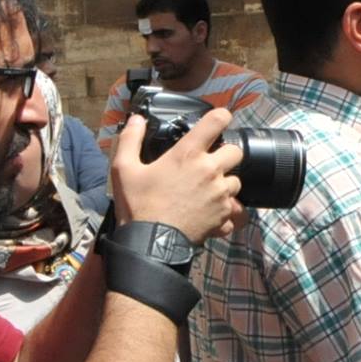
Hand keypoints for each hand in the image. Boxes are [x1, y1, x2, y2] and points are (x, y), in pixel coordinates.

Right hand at [108, 109, 244, 243]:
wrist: (148, 244)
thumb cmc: (137, 205)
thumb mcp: (124, 169)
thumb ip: (130, 139)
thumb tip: (137, 119)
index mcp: (189, 154)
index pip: (217, 121)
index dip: (221, 117)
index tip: (218, 122)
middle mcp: (210, 170)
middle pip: (236, 151)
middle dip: (225, 155)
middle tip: (207, 164)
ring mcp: (220, 193)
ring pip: (236, 181)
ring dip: (225, 184)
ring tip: (205, 191)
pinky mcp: (224, 215)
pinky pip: (233, 208)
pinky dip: (225, 210)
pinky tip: (209, 212)